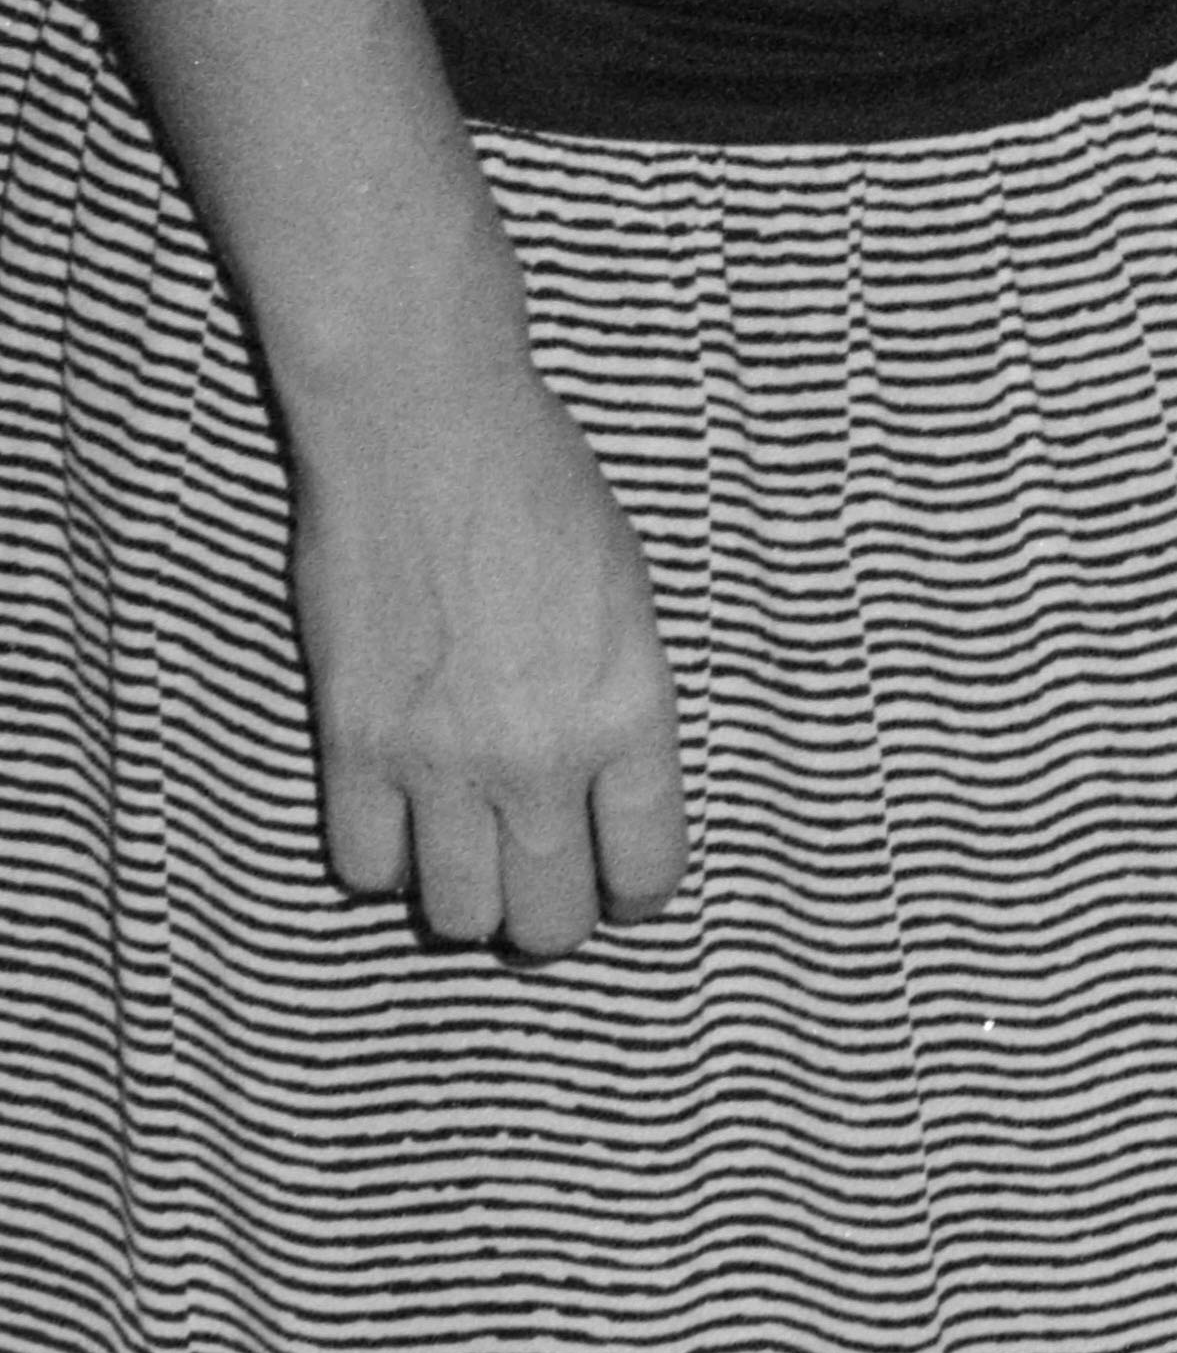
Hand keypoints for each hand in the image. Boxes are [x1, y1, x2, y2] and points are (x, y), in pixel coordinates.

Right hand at [286, 331, 683, 955]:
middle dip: (551, 913)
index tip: (617, 881)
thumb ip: (622, 712)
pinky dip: (384, 855)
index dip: (632, 892)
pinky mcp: (355, 743)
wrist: (427, 429)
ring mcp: (442, 758)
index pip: (646, 874)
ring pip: (459, 915)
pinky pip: (366, 867)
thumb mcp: (628, 602)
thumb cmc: (541, 492)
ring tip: (467, 851)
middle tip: (538, 876)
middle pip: (551, 922)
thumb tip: (606, 799)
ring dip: (466, 895)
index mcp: (631, 715)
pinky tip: (398, 813)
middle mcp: (542, 755)